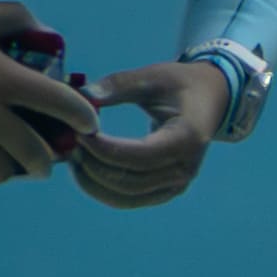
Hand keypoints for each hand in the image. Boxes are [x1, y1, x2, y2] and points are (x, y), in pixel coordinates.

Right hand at [0, 3, 90, 190]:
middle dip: (47, 162)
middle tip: (45, 160)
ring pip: (1, 174)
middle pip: (35, 155)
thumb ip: (22, 20)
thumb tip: (52, 39)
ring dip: (7, 169)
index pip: (61, 106)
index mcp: (5, 78)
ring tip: (1, 159)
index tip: (87, 125)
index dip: (82, 118)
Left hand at [64, 61, 224, 211]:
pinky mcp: (166, 191)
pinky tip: (84, 168)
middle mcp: (185, 168)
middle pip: (129, 180)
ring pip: (125, 196)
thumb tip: (83, 95)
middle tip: (67, 143)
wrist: (209, 100)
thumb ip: (119, 85)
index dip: (104, 148)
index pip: (139, 155)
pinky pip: (128, 200)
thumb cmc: (179, 84)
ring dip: (93, 180)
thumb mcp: (153, 76)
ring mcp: (177, 185)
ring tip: (72, 156)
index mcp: (188, 138)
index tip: (78, 132)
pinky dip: (102, 189)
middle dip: (93, 164)